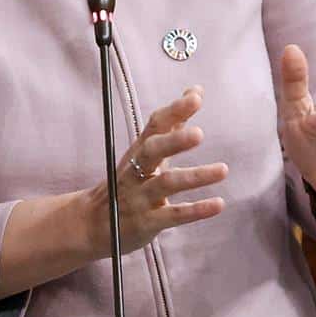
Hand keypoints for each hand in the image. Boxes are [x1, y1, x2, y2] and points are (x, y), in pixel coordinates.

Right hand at [91, 87, 226, 255]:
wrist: (92, 224)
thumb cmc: (127, 183)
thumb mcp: (146, 154)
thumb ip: (172, 125)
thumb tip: (195, 92)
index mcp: (138, 152)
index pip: (154, 126)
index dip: (174, 111)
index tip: (195, 97)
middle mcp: (136, 171)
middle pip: (152, 152)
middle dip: (174, 142)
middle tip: (199, 133)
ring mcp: (140, 197)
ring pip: (165, 183)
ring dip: (194, 176)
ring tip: (223, 169)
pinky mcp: (147, 223)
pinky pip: (172, 215)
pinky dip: (196, 210)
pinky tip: (218, 203)